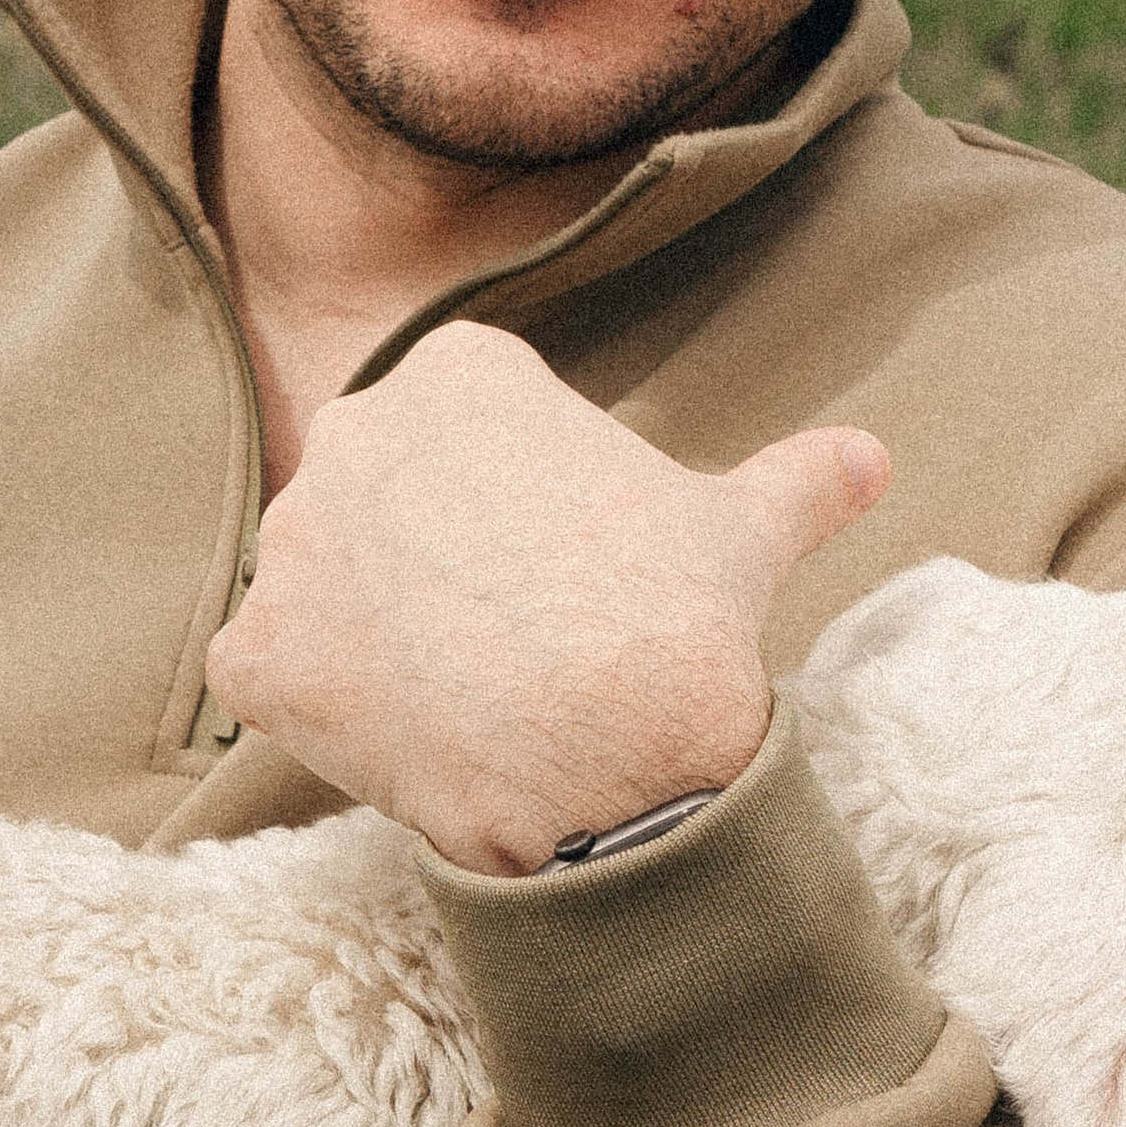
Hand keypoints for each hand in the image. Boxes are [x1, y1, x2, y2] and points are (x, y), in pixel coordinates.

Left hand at [206, 320, 889, 872]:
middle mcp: (353, 431)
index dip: (516, 518)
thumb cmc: (675, 622)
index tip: (562, 577)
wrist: (609, 752)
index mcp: (458, 374)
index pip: (463, 436)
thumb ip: (796, 480)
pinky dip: (324, 714)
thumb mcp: (743, 530)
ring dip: (375, 638)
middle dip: (430, 568)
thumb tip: (872, 459)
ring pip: (326, 590)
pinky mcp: (253, 651)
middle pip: (382, 506)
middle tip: (511, 645)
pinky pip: (273, 677)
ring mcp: (291, 543)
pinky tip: (403, 739)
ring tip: (462, 698)